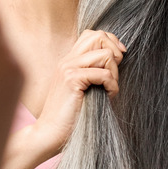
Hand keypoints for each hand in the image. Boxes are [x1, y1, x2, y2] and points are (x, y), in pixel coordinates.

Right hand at [33, 30, 125, 154]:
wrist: (49, 133)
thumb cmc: (69, 116)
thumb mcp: (83, 89)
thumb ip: (93, 73)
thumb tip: (118, 60)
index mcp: (69, 60)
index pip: (92, 35)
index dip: (110, 43)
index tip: (118, 60)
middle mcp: (67, 60)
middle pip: (99, 36)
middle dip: (115, 52)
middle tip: (115, 74)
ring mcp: (68, 68)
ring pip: (105, 54)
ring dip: (115, 73)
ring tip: (110, 89)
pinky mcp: (71, 80)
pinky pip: (103, 74)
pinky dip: (112, 85)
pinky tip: (108, 96)